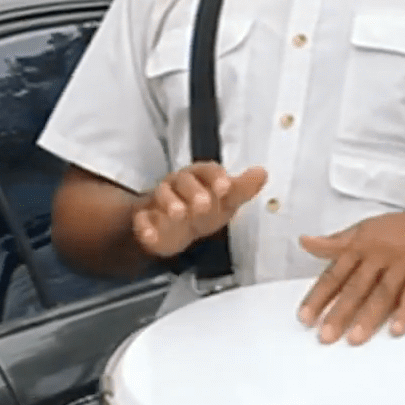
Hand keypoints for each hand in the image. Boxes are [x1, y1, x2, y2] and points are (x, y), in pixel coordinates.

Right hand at [131, 163, 268, 257]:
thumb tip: (262, 172)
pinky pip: (142, 219)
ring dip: (170, 203)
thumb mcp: (226, 201)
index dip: (217, 177)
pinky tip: (150, 234)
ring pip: (162, 195)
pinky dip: (144, 226)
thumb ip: (243, 188)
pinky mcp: (146, 219)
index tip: (226, 187)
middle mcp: (179, 184)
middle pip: (184, 181)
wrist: (175, 228)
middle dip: (194, 191)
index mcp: (200, 177)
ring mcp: (160, 200)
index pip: (208, 170)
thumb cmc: (204, 208)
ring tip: (179, 214)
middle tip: (204, 204)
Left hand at [297, 199, 404, 344]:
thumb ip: (334, 242)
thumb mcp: (363, 229)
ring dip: (368, 317)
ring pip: (383, 293)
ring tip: (355, 338)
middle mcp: (379, 256)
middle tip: (326, 335)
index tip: (306, 317)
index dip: (319, 296)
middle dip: (340, 313)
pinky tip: (397, 329)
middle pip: (356, 288)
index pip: (335, 274)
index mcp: (360, 247)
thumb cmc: (400, 229)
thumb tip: (305, 242)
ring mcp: (403, 265)